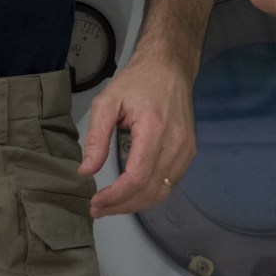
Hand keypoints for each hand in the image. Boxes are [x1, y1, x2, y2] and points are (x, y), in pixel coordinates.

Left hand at [79, 50, 197, 217]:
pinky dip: (150, 194)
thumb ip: (96, 137)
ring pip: (162, 192)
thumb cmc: (137, 80)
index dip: (116, 196)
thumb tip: (86, 171)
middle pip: (150, 190)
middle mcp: (176, 143)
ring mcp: (186, 149)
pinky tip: (131, 194)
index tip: (94, 202)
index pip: (137, 177)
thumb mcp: (107, 101)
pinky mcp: (189, 151)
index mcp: (154, 129)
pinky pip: (170, 183)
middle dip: (122, 206)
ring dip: (135, 204)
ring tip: (110, 206)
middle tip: (97, 209)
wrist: (169, 66)